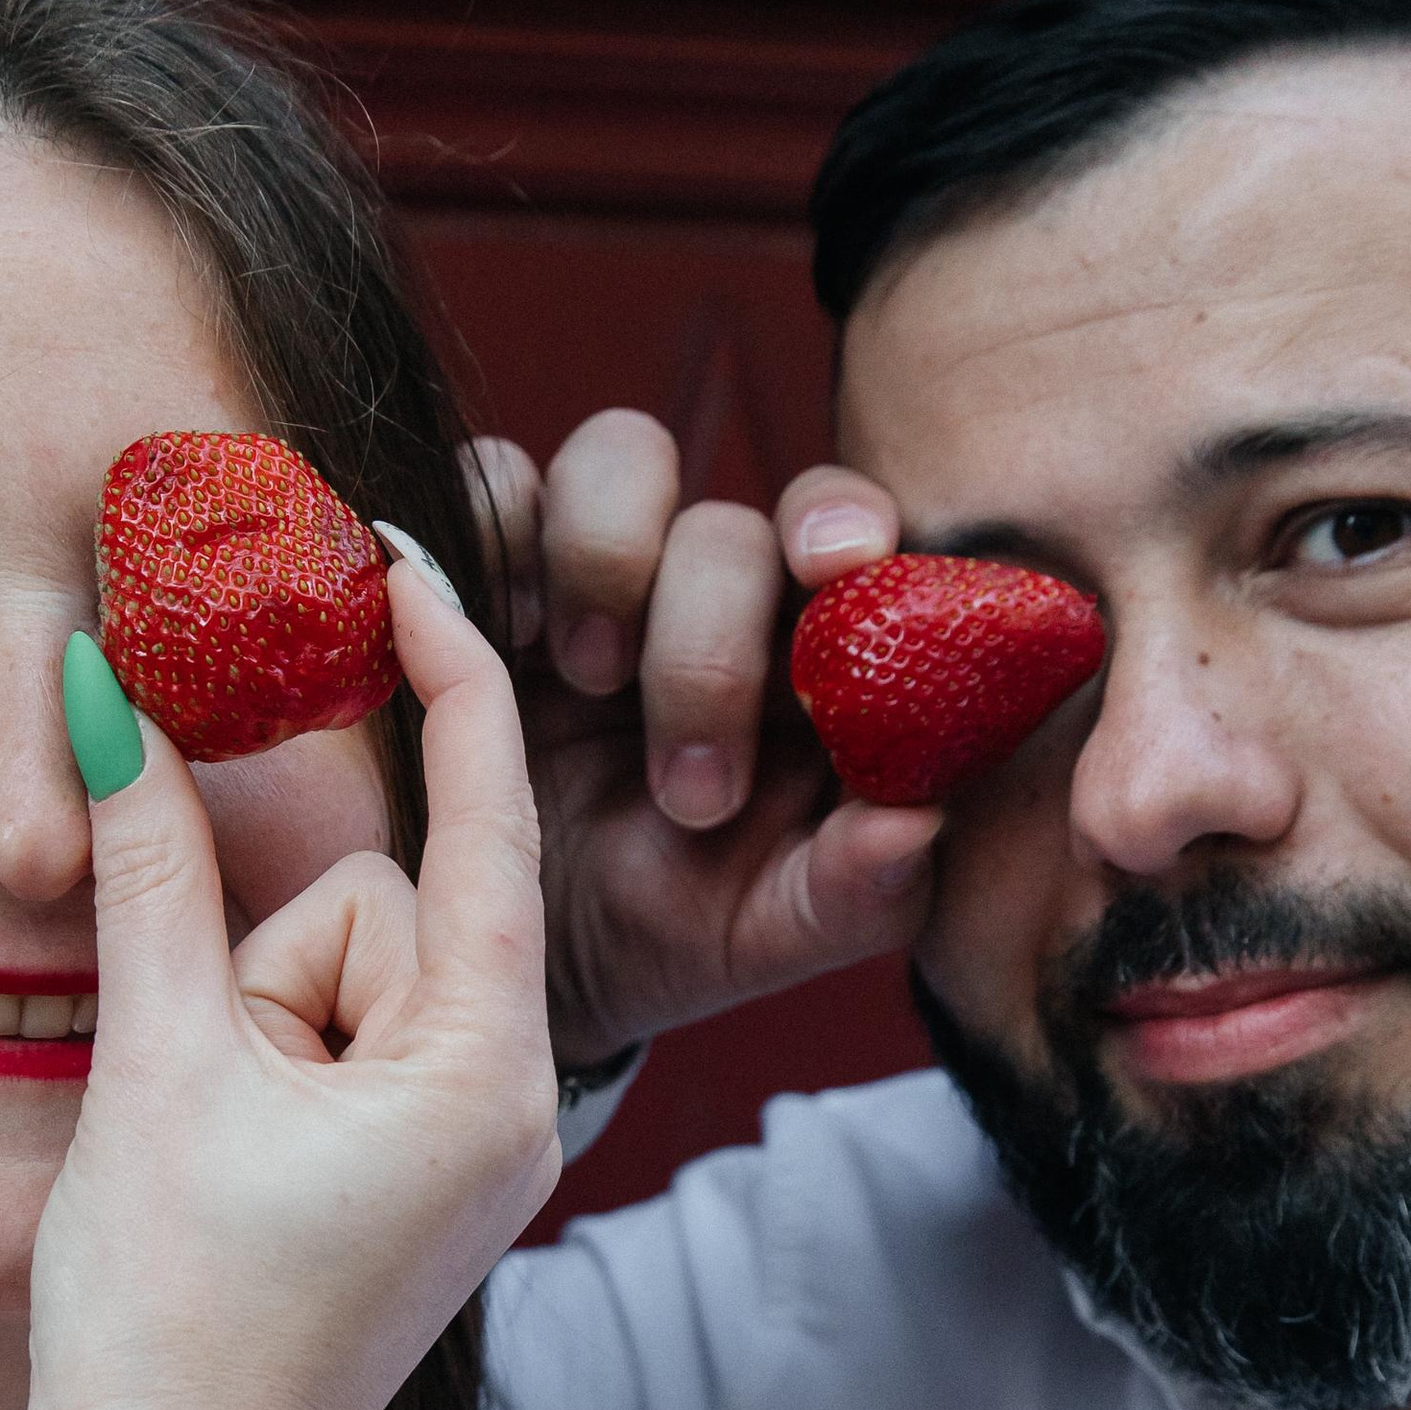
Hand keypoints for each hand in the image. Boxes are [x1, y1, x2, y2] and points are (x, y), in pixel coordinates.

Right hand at [21, 564, 560, 1409]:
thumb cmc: (166, 1322)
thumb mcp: (158, 1069)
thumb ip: (149, 866)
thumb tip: (106, 685)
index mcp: (486, 1073)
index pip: (483, 813)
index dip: (444, 663)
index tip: (401, 546)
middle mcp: (511, 1107)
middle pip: (375, 911)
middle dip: (263, 966)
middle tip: (206, 1101)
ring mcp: (466, 1153)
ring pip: (335, 983)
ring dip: (248, 1038)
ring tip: (214, 1172)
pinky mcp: (415, 1185)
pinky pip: (333, 1052)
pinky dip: (259, 1076)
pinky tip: (225, 1190)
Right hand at [468, 413, 939, 1068]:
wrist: (507, 954)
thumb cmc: (669, 929)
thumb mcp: (764, 935)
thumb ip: (855, 890)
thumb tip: (918, 822)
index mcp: (811, 659)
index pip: (856, 540)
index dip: (850, 525)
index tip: (840, 567)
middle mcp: (714, 593)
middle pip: (731, 522)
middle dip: (706, 644)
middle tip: (686, 789)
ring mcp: (603, 568)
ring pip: (621, 454)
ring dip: (605, 558)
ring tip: (583, 678)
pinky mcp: (492, 564)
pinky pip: (496, 480)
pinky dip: (498, 533)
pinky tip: (501, 635)